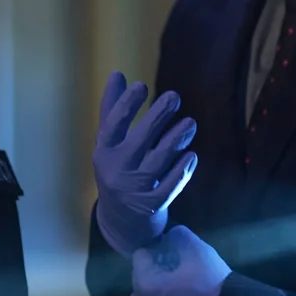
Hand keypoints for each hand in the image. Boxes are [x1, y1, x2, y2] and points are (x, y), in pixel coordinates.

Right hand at [93, 71, 197, 256]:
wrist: (121, 221)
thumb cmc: (117, 168)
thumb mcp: (110, 142)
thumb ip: (113, 109)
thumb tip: (117, 74)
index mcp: (104, 151)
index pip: (113, 125)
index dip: (126, 105)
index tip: (142, 85)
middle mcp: (117, 170)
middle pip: (139, 140)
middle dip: (157, 117)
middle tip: (174, 96)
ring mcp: (135, 189)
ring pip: (159, 160)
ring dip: (176, 139)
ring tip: (190, 123)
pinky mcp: (153, 204)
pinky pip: (171, 184)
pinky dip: (183, 170)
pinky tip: (191, 154)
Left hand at [130, 225, 231, 295]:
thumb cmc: (210, 283)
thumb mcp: (196, 249)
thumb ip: (178, 235)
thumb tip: (171, 235)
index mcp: (145, 286)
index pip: (139, 258)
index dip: (153, 252)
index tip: (167, 251)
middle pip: (139, 284)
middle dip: (150, 276)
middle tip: (172, 273)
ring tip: (178, 293)